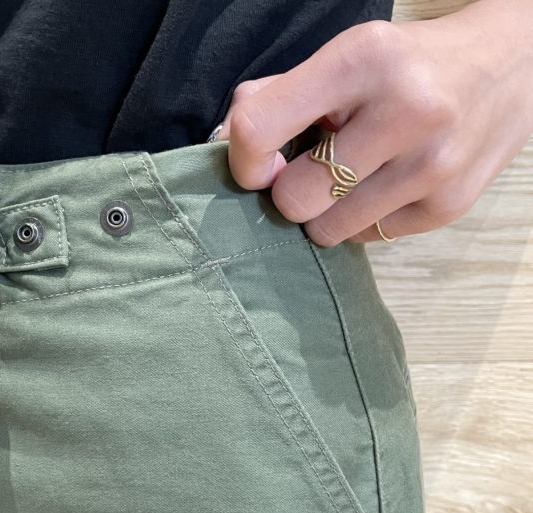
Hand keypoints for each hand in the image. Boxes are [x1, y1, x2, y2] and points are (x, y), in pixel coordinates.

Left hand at [214, 0, 532, 245]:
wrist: (515, 64)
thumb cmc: (407, 64)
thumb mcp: (343, 57)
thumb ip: (277, 98)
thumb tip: (225, 146)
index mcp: (362, 60)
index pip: (259, 130)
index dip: (243, 162)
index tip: (256, 167)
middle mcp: (405, 112)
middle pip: (293, 200)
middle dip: (290, 193)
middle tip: (311, 171)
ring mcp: (433, 165)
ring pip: (327, 231)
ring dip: (326, 212)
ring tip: (354, 176)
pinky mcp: (450, 207)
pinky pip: (367, 238)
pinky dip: (365, 219)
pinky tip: (389, 184)